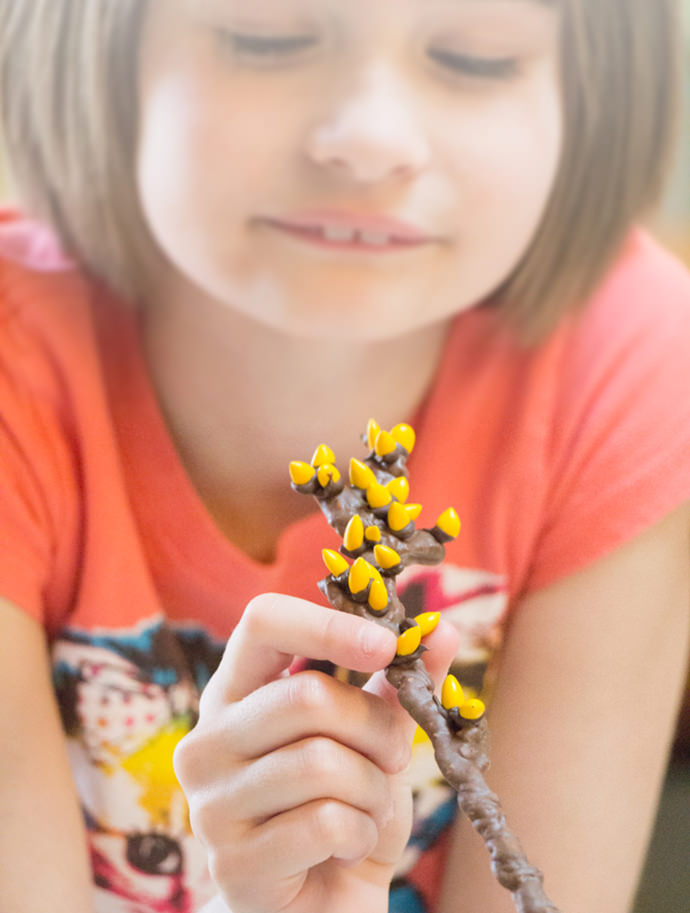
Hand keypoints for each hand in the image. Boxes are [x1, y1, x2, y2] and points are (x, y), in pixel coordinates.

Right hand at [174, 594, 457, 912]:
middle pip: (308, 697)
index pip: (263, 621)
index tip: (387, 646)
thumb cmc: (347, 807)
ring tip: (367, 807)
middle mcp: (208, 739)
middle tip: (394, 757)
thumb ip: (402, 683)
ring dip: (372, 789)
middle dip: (376, 729)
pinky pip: (323, 822)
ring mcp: (210, 802)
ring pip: (320, 762)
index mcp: (237, 692)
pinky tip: (348, 846)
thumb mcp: (377, 737)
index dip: (328, 624)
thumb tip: (444, 628)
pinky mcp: (230, 862)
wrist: (326, 907)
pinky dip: (359, 833)